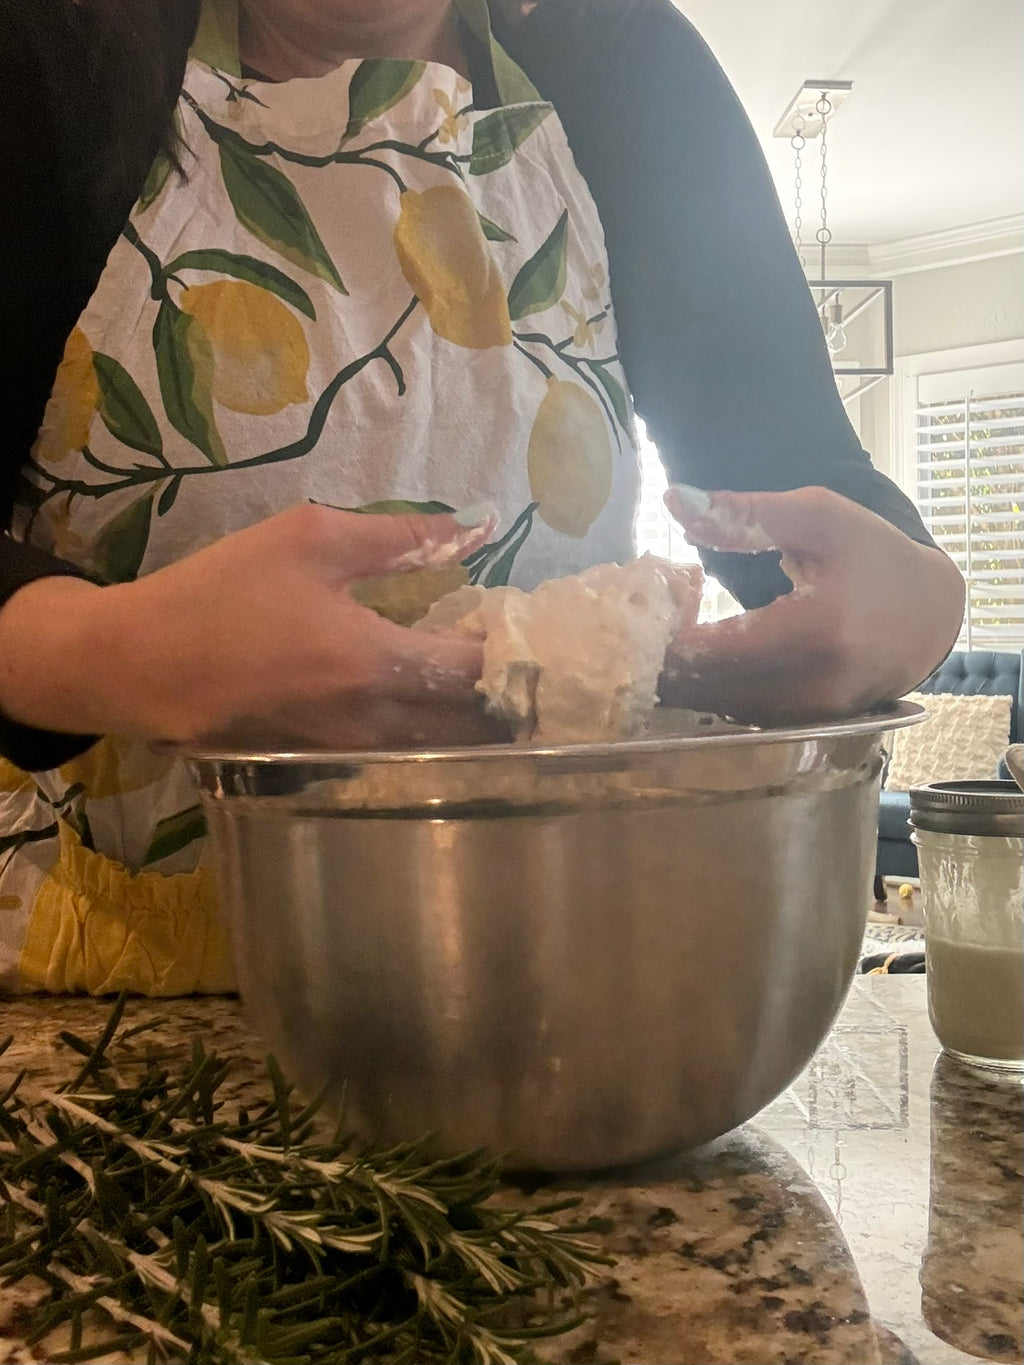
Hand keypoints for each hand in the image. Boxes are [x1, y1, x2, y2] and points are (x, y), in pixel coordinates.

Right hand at [0, 503, 500, 749]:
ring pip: (436, 748)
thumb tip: (477, 527)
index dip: (519, 655)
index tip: (539, 635)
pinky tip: (429, 705)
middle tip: (533, 670)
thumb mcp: (311, 538)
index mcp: (377, 663)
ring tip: (492, 689)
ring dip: (471, 723)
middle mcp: (374, 722)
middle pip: (470, 725)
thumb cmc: (222, 592)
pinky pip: (397, 756)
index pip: (479, 671)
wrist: (137, 663)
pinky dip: (426, 734)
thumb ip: (401, 537)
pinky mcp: (323, 766)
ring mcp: (349, 753)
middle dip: (507, 701)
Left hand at [660, 484, 964, 724]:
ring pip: (715, 707)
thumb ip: (743, 512)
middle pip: (706, 688)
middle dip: (662, 661)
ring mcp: (809, 714)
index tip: (634, 611)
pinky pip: (736, 713)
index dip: (663, 638)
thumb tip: (672, 499)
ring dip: (681, 678)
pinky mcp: (803, 726)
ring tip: (659, 639)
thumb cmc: (870, 555)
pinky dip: (708, 688)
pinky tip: (694, 658)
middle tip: (631, 629)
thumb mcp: (816, 516)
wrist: (927, 613)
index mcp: (816, 631)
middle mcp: (813, 685)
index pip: (713, 650)